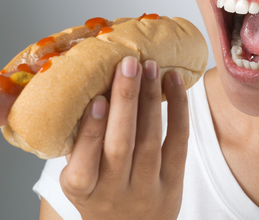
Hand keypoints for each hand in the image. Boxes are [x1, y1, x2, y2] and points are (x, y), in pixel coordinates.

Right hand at [60, 57, 188, 219]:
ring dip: (151, 99)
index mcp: (82, 189)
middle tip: (127, 64)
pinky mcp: (173, 182)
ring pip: (151, 140)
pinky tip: (173, 81)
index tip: (97, 98)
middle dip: (126, 101)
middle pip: (122, 144)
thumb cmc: (100, 194)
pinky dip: (178, 109)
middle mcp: (114, 190)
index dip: (92, 129)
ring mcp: (147, 188)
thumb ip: (79, 143)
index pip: (85, 159)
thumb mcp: (79, 177)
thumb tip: (84, 86)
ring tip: (149, 66)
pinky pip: (178, 141)